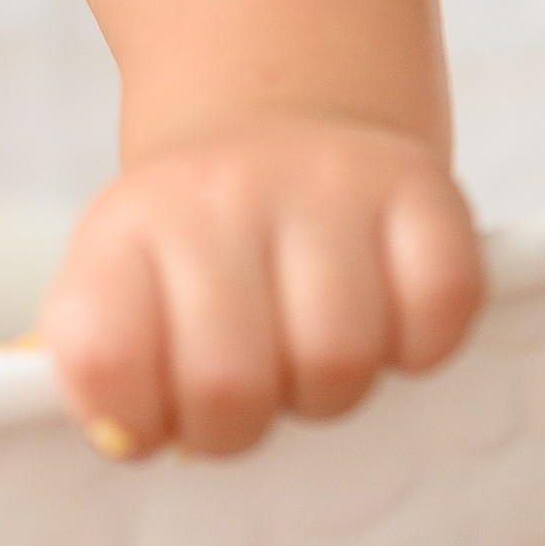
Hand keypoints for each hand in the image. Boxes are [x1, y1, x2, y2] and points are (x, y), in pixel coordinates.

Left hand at [37, 117, 483, 459]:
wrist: (278, 108)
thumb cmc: (197, 241)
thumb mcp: (119, 282)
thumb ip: (106, 369)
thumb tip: (126, 437)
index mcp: (125, 227)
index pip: (104, 360)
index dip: (136, 420)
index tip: (158, 410)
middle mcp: (218, 192)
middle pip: (229, 384)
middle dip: (239, 425)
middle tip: (247, 386)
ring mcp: (323, 181)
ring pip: (338, 359)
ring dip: (329, 387)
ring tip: (308, 346)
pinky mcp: (418, 183)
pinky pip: (440, 309)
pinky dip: (420, 342)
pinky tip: (384, 314)